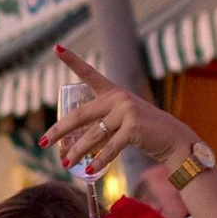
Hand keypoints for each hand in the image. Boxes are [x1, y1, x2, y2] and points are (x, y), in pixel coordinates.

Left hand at [43, 45, 198, 175]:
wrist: (173, 138)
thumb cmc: (143, 131)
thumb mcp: (121, 121)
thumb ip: (101, 125)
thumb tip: (72, 145)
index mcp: (112, 92)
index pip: (89, 73)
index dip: (72, 60)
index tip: (57, 47)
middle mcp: (117, 98)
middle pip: (80, 115)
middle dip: (59, 130)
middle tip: (43, 142)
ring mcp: (126, 111)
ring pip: (92, 135)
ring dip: (76, 152)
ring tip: (65, 164)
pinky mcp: (133, 128)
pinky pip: (110, 147)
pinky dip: (99, 161)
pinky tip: (89, 170)